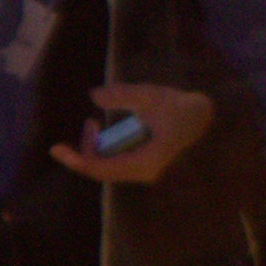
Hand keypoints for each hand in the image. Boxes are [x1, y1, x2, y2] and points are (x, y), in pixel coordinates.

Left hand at [57, 80, 213, 186]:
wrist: (208, 120)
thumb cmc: (183, 107)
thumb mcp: (153, 95)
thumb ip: (123, 95)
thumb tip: (94, 94)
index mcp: (145, 161)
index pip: (101, 168)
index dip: (76, 159)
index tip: (56, 149)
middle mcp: (143, 172)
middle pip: (101, 168)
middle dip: (87, 148)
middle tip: (89, 123)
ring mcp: (144, 170)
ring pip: (108, 165)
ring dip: (96, 147)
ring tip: (94, 125)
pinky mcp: (144, 165)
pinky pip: (117, 161)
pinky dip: (107, 148)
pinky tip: (103, 131)